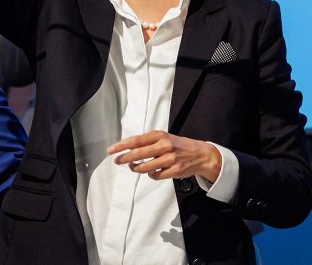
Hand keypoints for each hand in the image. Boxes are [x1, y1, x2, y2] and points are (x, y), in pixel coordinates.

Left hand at [107, 130, 221, 182]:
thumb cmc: (178, 145)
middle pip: (138, 153)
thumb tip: (127, 147)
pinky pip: (156, 175)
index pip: (136, 140)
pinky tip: (151, 172)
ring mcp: (170, 159)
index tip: (111, 150)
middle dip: (124, 158)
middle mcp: (164, 146)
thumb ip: (147, 141)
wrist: (201, 154)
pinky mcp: (175, 171)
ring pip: (145, 167)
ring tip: (134, 167)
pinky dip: (150, 174)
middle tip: (117, 161)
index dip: (121, 146)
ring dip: (136, 168)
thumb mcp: (163, 137)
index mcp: (159, 135)